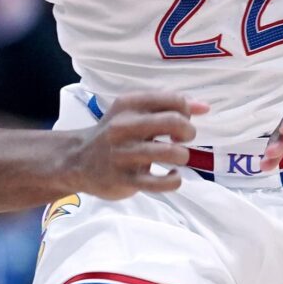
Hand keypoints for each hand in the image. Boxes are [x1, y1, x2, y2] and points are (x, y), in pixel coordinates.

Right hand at [64, 92, 208, 198]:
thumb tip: (205, 107)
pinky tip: (172, 175)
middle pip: (175, 122)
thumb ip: (169, 106)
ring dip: (183, 156)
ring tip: (177, 157)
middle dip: (188, 131)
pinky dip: (175, 180)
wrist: (77, 161)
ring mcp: (124, 154)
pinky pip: (162, 183)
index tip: (181, 120)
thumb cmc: (115, 133)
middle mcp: (124, 127)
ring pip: (172, 153)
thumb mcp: (135, 112)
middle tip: (183, 139)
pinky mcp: (125, 180)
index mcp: (129, 105)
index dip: (187, 111)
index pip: (174, 100)